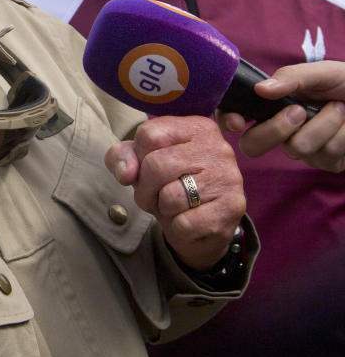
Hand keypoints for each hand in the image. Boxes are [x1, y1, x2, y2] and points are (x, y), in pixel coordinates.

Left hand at [105, 115, 245, 269]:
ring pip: (170, 196)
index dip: (137, 159)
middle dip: (145, 190)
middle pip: (155, 165)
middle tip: (155, 197)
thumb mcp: (142, 164)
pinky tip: (190, 221)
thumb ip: (123, 157)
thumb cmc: (170, 186)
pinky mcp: (232, 207)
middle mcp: (217, 147)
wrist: (203, 227)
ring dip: (162, 209)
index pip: (148, 134)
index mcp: (196, 127)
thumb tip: (126, 173)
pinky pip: (184, 223)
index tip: (147, 170)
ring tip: (174, 207)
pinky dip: (178, 228)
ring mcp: (228, 177)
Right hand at [219, 61, 344, 171]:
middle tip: (299, 111)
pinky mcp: (325, 163)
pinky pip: (324, 155)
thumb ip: (292, 78)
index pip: (235, 117)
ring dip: (324, 124)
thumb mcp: (321, 72)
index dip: (229, 122)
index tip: (239, 122)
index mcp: (272, 105)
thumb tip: (261, 89)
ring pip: (296, 149)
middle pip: (253, 146)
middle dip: (275, 129)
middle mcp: (281, 130)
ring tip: (339, 108)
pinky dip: (340, 134)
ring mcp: (302, 149)